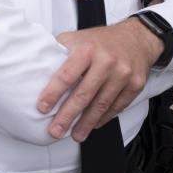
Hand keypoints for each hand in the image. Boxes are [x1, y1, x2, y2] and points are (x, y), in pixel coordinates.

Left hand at [37, 18, 161, 140]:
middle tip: (56, 130)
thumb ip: (59, 50)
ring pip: (101, 105)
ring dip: (86, 123)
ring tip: (75, 134)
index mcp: (88, 49)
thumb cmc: (103, 41)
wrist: (136, 38)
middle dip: (67, 115)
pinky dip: (103, 118)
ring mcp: (123, 74)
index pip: (67, 75)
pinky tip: (93, 124)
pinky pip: (116, 107)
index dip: (53, 93)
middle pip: (83, 94)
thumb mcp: (78, 38)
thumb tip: (36, 65)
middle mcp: (106, 61)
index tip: (43, 108)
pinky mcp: (135, 85)